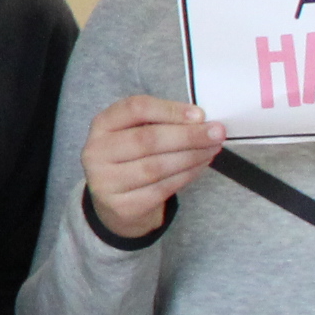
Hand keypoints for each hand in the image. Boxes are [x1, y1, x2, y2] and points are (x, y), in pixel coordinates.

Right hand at [79, 93, 221, 241]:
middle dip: (188, 135)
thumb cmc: (132, 158)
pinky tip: (201, 166)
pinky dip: (187, 176)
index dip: (169, 110)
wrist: (115, 203)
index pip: (134, 109)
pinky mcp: (122, 205)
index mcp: (102, 125)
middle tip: (217, 132)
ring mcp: (106, 181)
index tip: (200, 114)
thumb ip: (160, 122)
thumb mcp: (135, 132)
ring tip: (213, 148)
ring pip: (157, 166)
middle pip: (147, 139)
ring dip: (192, 156)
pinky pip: (162, 189)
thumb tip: (200, 120)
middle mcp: (96, 152)